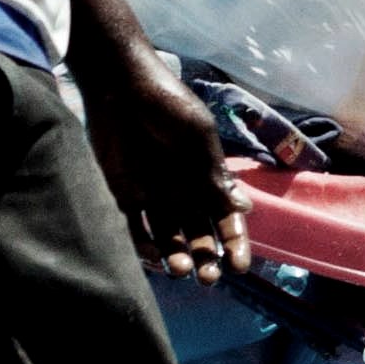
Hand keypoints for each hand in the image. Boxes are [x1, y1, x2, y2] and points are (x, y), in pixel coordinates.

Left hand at [81, 30, 239, 282]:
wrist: (122, 85)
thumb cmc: (169, 104)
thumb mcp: (199, 136)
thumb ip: (215, 175)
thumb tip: (242, 210)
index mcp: (207, 179)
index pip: (226, 220)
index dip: (235, 244)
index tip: (239, 266)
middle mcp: (183, 193)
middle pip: (199, 237)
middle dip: (207, 260)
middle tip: (207, 278)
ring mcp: (153, 197)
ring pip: (169, 239)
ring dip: (177, 258)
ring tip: (180, 268)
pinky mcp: (123, 196)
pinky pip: (134, 230)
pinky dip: (142, 247)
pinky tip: (151, 257)